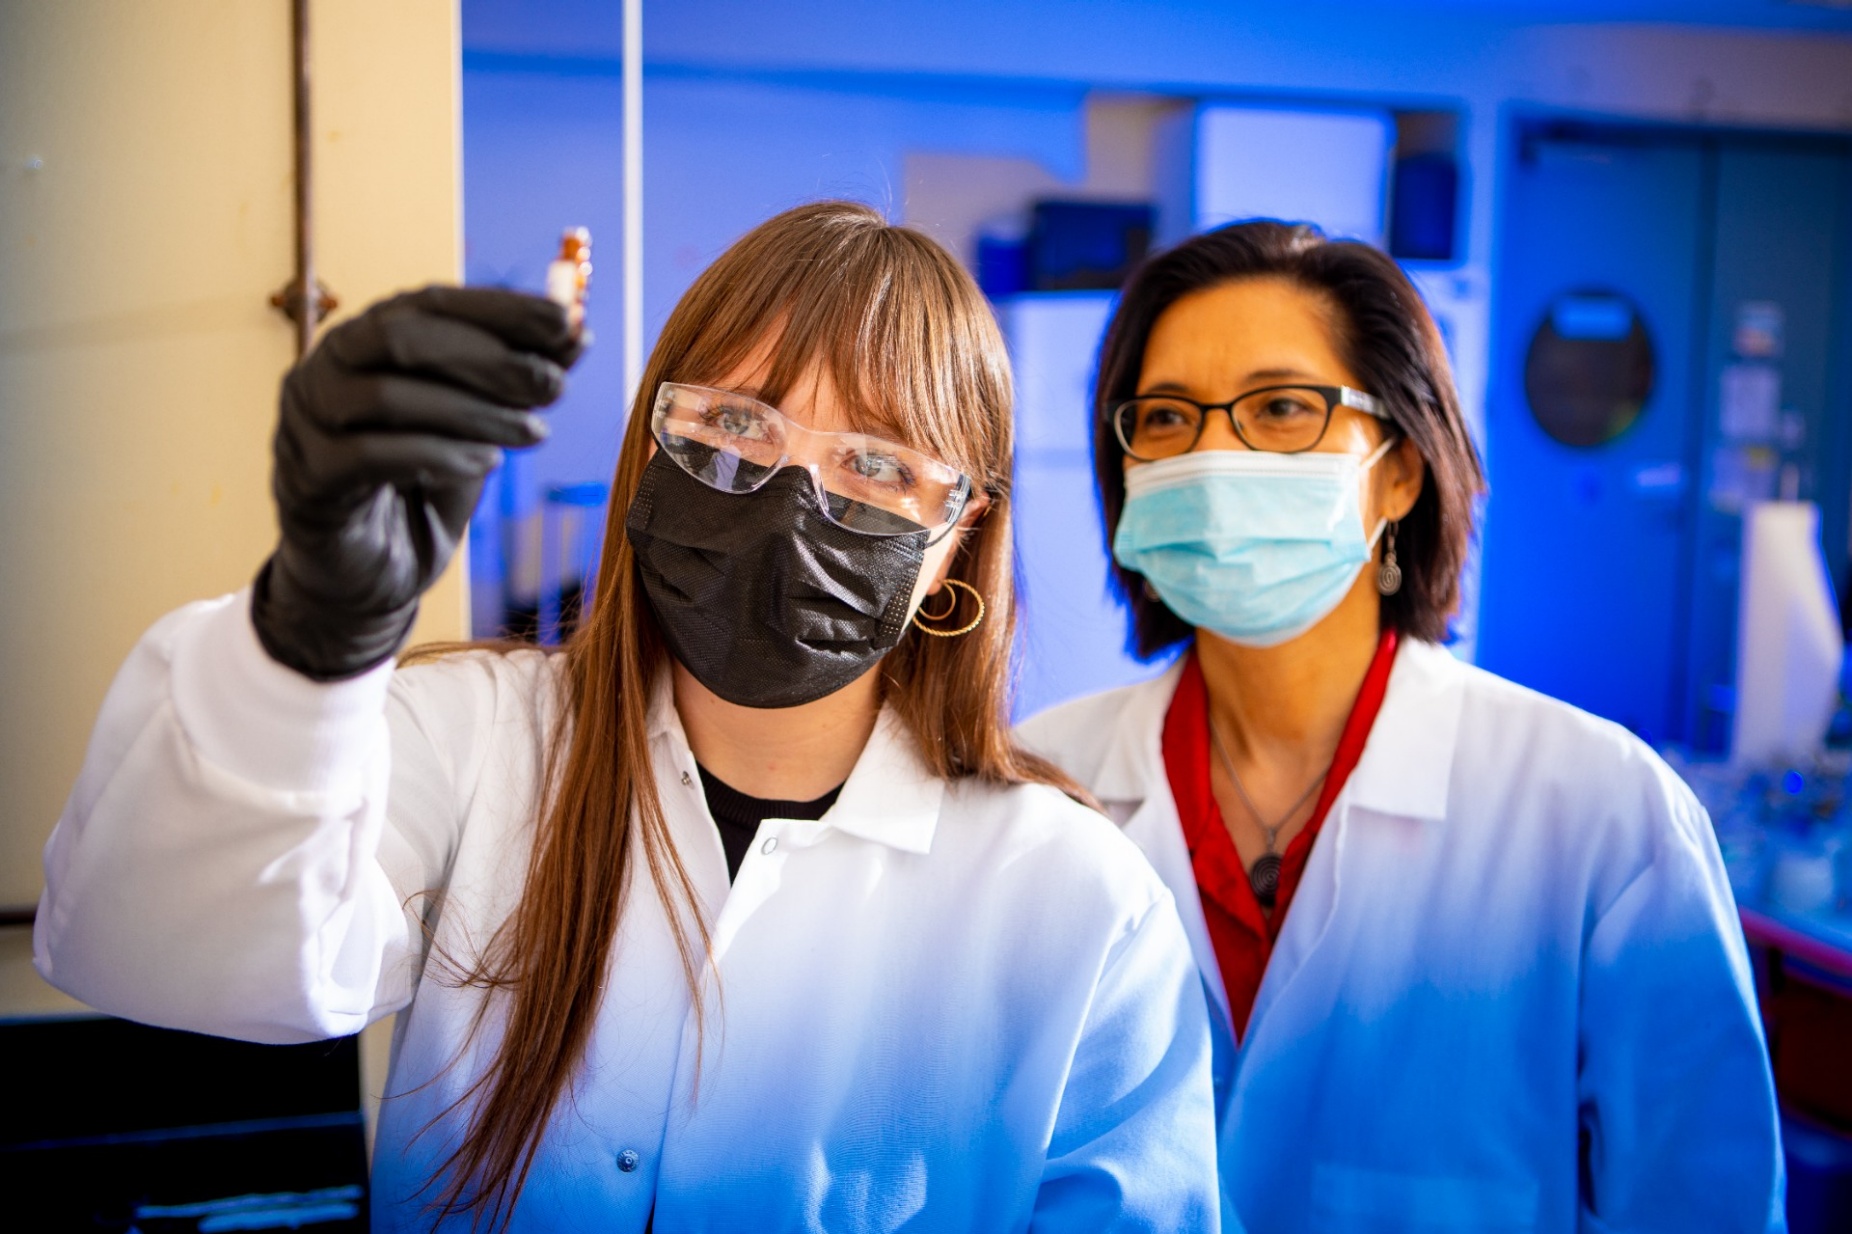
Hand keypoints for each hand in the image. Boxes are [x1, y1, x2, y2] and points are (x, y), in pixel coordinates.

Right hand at [251, 286, 583, 679]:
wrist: (372, 574)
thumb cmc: (424, 488)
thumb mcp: (481, 427)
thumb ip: (519, 380)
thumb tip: (577, 334)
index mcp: (366, 340)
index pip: (430, 302)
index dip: (500, 309)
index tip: (566, 322)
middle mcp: (326, 368)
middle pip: (401, 337)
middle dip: (489, 357)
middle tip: (554, 385)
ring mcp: (305, 422)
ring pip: (386, 396)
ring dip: (474, 411)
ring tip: (534, 432)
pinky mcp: (307, 479)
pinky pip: (369, 456)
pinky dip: (437, 454)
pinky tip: (486, 463)